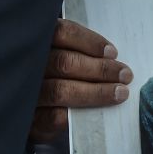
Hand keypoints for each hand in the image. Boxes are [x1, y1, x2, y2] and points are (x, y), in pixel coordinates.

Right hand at [30, 19, 132, 140]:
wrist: (37, 114)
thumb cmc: (57, 80)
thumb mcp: (65, 58)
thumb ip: (82, 51)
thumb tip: (114, 55)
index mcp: (38, 44)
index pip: (60, 33)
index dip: (89, 41)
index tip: (112, 52)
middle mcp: (29, 66)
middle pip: (64, 62)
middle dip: (99, 68)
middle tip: (124, 74)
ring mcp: (28, 94)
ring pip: (60, 90)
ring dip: (96, 91)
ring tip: (120, 92)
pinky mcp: (31, 120)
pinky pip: (56, 116)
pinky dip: (81, 111)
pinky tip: (100, 111)